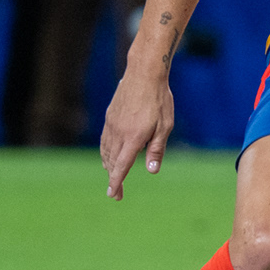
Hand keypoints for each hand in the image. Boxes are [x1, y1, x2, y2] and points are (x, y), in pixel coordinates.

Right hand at [101, 64, 175, 200]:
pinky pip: (104, 140)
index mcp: (133, 138)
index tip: (113, 195)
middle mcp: (119, 133)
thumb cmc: (159, 100)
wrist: (144, 74)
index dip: (116, 182)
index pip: (121, 166)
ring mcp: (112, 124)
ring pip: (106, 151)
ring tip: (112, 176)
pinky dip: (105, 152)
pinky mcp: (110, 117)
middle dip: (113, 179)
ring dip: (108, 166)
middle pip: (112, 161)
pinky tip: (108, 154)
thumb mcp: (165, 126)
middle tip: (116, 194)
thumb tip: (152, 170)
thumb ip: (157, 149)